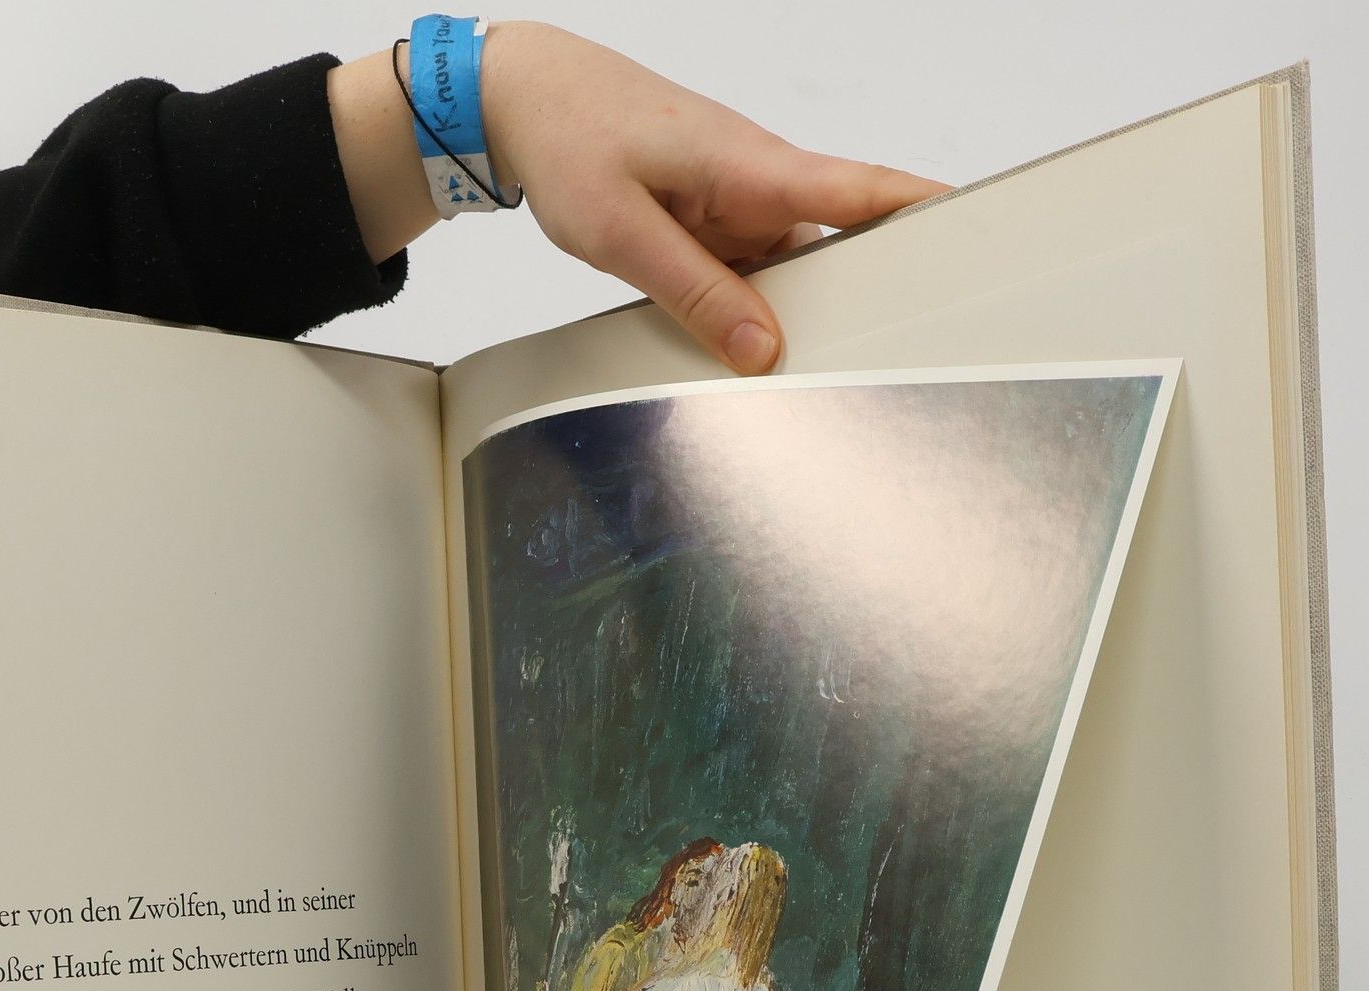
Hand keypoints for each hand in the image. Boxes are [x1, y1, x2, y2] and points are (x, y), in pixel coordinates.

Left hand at [479, 23, 946, 371]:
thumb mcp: (622, 233)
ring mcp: (743, 202)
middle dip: (861, 298)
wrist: (530, 99)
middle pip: (841, 244)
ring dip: (797, 312)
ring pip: (795, 268)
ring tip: (802, 366)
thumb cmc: (572, 140)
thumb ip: (694, 292)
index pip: (864, 191)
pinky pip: (755, 271)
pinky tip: (741, 340)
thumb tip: (760, 349)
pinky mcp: (721, 220)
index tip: (984, 241)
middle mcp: (761, 181)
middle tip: (879, 357)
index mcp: (752, 166)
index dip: (928, 216)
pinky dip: (754, 307)